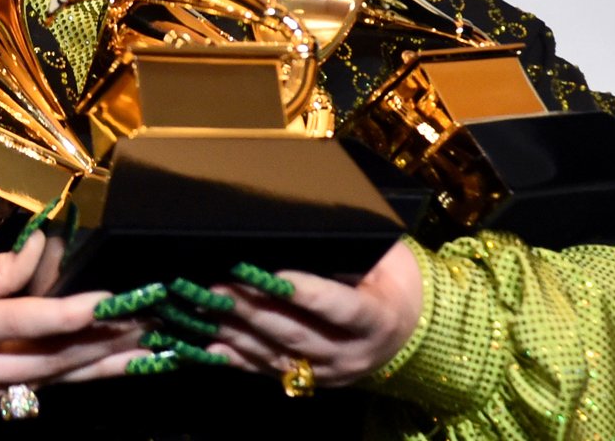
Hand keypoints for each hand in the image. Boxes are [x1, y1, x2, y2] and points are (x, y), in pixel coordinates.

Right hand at [0, 232, 147, 409]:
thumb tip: (43, 250)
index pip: (26, 321)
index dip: (72, 311)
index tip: (112, 300)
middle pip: (50, 361)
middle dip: (103, 344)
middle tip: (148, 327)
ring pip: (49, 383)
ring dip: (99, 368)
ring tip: (144, 357)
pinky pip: (32, 392)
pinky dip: (69, 379)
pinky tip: (101, 369)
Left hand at [207, 240, 423, 385]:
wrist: (411, 326)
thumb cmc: (393, 278)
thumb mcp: (385, 258)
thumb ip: (350, 252)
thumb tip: (303, 232)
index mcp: (378, 319)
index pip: (338, 306)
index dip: (304, 292)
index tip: (270, 273)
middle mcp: (353, 354)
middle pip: (297, 333)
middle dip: (253, 309)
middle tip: (217, 285)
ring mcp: (330, 373)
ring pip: (278, 355)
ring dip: (236, 332)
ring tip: (202, 307)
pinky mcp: (311, 381)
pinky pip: (269, 371)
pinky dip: (238, 358)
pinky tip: (209, 345)